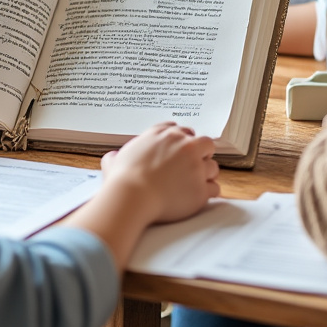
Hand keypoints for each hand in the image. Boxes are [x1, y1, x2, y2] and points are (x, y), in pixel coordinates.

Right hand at [100, 122, 219, 223]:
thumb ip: (116, 156)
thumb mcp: (114, 161)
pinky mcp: (201, 188)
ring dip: (206, 174)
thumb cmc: (122, 180)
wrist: (132, 196)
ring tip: (196, 183)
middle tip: (193, 165)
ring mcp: (196, 166)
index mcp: (164, 135)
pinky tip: (199, 196)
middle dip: (201, 153)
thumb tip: (112, 157)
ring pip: (213, 166)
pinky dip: (208, 192)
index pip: (181, 130)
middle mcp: (183, 146)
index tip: (179, 150)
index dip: (182, 141)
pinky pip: (214, 187)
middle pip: (204, 143)